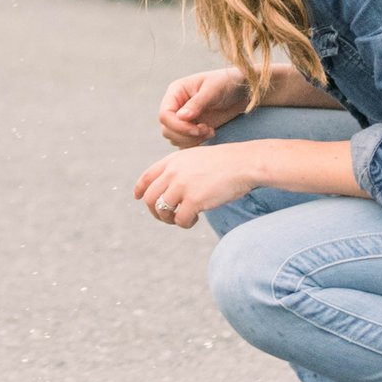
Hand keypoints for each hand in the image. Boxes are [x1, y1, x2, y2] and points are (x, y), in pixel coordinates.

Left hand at [132, 148, 261, 228]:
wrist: (244, 163)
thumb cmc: (225, 163)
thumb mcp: (196, 158)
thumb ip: (181, 170)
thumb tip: (170, 190)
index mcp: (173, 161)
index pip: (147, 177)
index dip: (140, 189)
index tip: (138, 197)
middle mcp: (173, 172)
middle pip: (150, 197)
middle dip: (155, 211)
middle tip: (167, 217)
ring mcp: (182, 186)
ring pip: (161, 210)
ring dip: (169, 219)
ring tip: (183, 217)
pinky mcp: (194, 200)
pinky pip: (180, 219)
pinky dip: (186, 223)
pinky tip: (196, 218)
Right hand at [157, 66, 249, 147]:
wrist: (241, 91)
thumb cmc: (226, 83)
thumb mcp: (212, 90)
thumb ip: (197, 104)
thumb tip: (180, 117)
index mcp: (175, 92)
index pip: (164, 115)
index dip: (179, 126)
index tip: (199, 129)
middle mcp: (175, 106)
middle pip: (167, 130)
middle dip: (187, 135)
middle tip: (207, 130)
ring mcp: (182, 119)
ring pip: (174, 139)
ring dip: (192, 140)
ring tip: (210, 131)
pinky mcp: (191, 129)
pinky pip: (184, 144)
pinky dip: (195, 144)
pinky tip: (209, 134)